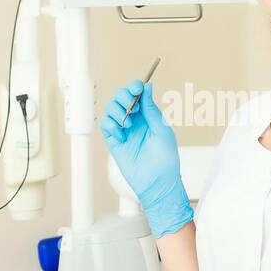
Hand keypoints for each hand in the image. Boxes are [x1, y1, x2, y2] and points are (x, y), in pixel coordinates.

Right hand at [99, 80, 192, 239]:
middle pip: (121, 97)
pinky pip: (105, 125)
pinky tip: (121, 136)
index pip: (137, 93)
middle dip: (123, 97)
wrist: (157, 183)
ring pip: (110, 108)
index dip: (134, 87)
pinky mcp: (114, 141)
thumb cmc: (165, 160)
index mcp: (149, 115)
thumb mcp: (162, 130)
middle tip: (131, 108)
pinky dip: (111, 126)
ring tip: (128, 125)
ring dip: (117, 111)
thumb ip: (151, 109)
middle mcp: (135, 120)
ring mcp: (123, 130)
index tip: (136, 89)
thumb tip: (148, 87)